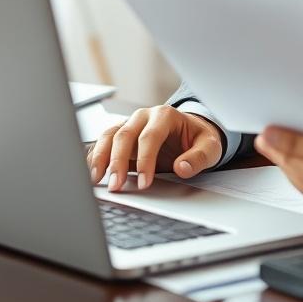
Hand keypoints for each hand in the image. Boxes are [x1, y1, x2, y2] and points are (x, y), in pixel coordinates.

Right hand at [86, 106, 222, 191]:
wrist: (192, 132)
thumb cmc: (199, 138)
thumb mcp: (210, 147)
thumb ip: (198, 157)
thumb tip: (182, 168)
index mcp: (165, 115)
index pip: (150, 136)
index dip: (146, 160)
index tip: (145, 183)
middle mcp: (144, 116)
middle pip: (125, 134)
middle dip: (118, 161)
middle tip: (116, 186)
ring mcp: (130, 124)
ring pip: (109, 136)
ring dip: (101, 158)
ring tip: (96, 180)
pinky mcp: (121, 136)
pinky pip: (104, 143)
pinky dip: (96, 156)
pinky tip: (93, 172)